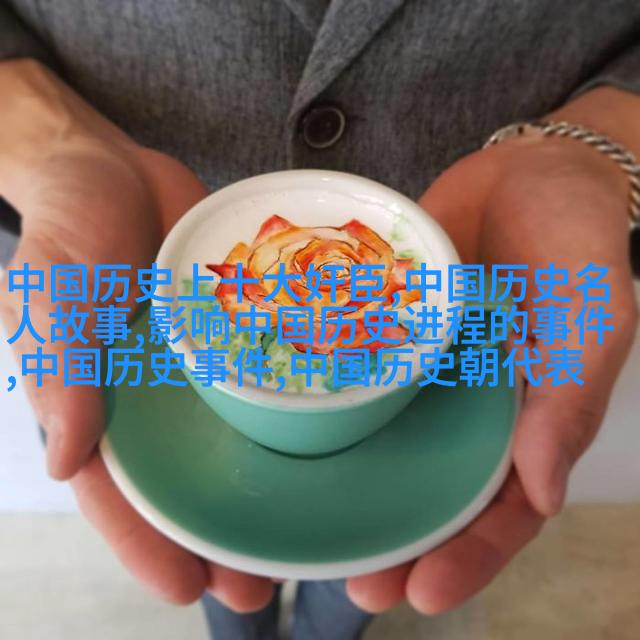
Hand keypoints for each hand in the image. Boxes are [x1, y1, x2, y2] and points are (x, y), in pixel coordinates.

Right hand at [0, 59, 273, 609]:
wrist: (113, 168)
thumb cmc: (70, 227)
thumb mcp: (54, 291)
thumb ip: (61, 368)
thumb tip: (65, 457)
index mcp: (100, 401)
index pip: (119, 489)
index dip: (148, 542)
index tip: (189, 588)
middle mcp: (155, 395)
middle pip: (188, 478)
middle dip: (221, 531)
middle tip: (266, 580)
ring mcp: (200, 365)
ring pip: (232, 437)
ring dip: (263, 482)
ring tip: (307, 527)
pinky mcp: (237, 328)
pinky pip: (264, 372)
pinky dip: (288, 407)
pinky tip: (328, 435)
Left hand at [346, 92, 637, 613]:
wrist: (529, 170)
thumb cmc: (576, 235)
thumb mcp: (593, 309)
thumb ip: (571, 395)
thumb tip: (543, 491)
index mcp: (526, 416)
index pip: (502, 506)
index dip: (469, 556)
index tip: (418, 594)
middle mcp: (469, 405)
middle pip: (434, 490)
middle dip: (398, 541)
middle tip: (351, 580)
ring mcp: (423, 369)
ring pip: (389, 442)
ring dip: (355, 485)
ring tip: (308, 525)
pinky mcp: (387, 328)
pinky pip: (357, 373)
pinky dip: (330, 405)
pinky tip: (289, 427)